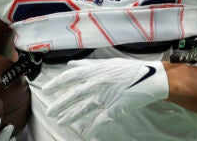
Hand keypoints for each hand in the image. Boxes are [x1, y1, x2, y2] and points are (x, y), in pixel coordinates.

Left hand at [43, 58, 167, 136]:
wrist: (150, 78)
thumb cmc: (128, 70)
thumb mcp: (107, 63)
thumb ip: (88, 65)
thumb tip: (71, 64)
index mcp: (95, 71)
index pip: (71, 77)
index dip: (57, 83)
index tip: (46, 89)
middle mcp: (97, 84)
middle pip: (74, 96)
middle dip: (60, 104)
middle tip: (50, 111)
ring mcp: (105, 97)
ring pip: (84, 109)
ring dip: (71, 116)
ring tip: (61, 122)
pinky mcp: (114, 108)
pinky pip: (100, 120)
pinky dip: (92, 128)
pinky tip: (85, 134)